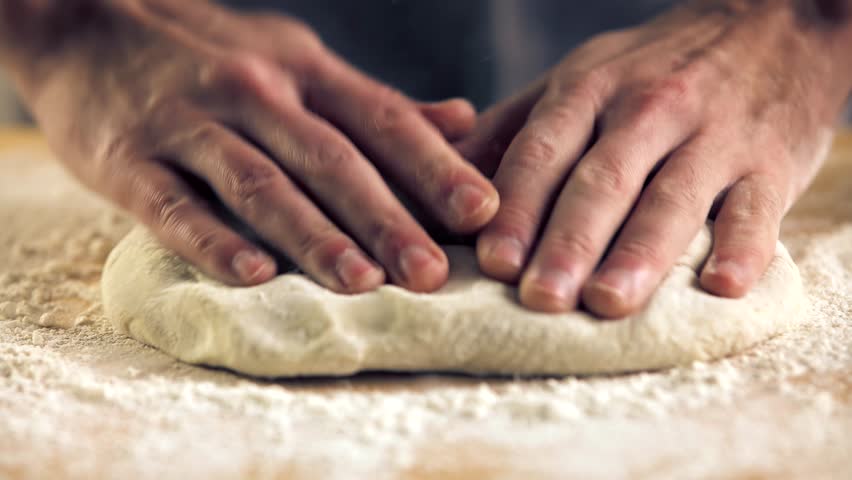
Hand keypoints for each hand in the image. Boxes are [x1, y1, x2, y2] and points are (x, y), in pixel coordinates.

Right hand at [6, 0, 497, 292]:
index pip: (381, 119)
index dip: (434, 165)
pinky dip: (214, 242)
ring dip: (314, 236)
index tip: (482, 212)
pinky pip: (174, 205)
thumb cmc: (214, 56)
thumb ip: (375, 101)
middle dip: (386, 218)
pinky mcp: (128, 160)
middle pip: (330, 159)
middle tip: (431, 274)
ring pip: (260, 183)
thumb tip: (463, 122)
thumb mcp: (300, 61)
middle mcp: (254, 92)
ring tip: (363, 284)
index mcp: (305, 71)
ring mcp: (189, 124)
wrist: (89, 25)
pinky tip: (254, 277)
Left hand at [458, 0, 851, 316]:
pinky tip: (720, 287)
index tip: (493, 263)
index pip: (544, 152)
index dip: (518, 208)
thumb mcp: (577, 79)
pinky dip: (742, 247)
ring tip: (607, 303)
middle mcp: (649, 110)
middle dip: (568, 243)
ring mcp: (715, 135)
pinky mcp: (770, 164)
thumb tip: (440, 182)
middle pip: (602, 181)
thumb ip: (513, 129)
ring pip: (672, 198)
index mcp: (589, 90)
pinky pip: (756, 209)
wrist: (767, 27)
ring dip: (639, 254)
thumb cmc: (650, 70)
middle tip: (540, 298)